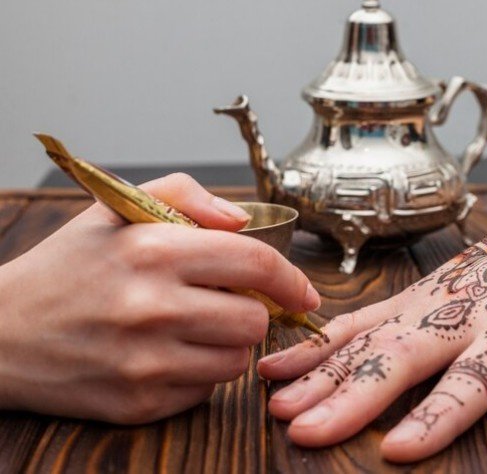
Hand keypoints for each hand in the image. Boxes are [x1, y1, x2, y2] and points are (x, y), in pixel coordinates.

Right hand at [0, 173, 318, 423]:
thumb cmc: (66, 267)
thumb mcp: (116, 209)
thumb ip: (187, 196)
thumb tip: (242, 220)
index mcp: (152, 251)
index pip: (256, 262)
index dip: (292, 278)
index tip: (306, 292)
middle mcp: (152, 307)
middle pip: (256, 319)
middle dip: (251, 310)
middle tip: (223, 303)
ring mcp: (145, 361)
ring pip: (238, 360)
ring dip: (227, 344)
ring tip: (189, 327)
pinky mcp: (139, 403)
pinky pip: (205, 391)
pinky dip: (197, 373)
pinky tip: (165, 354)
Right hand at [258, 206, 486, 462]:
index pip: (470, 382)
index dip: (435, 416)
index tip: (398, 449)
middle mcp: (456, 317)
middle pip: (400, 361)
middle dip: (352, 398)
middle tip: (307, 432)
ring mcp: (424, 304)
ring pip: (365, 339)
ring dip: (320, 373)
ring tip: (280, 405)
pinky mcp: (405, 297)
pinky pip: (355, 320)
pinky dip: (315, 342)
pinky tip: (279, 366)